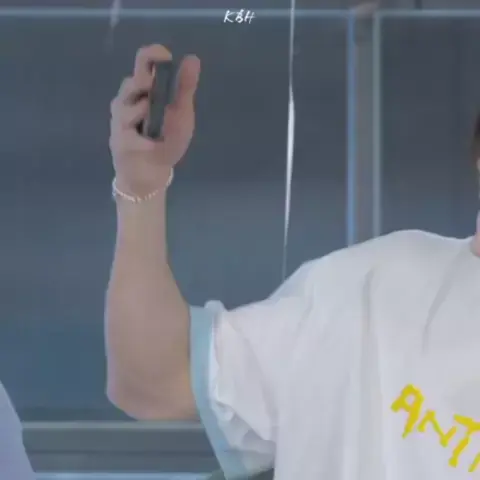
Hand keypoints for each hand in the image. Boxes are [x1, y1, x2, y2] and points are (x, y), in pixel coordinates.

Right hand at [109, 45, 200, 195]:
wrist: (154, 173)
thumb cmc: (167, 140)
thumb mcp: (181, 114)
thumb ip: (185, 89)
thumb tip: (193, 58)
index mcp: (145, 91)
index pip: (143, 63)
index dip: (152, 55)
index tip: (166, 56)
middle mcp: (128, 102)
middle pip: (129, 83)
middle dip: (141, 82)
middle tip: (152, 85)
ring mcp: (121, 123)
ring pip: (124, 108)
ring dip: (139, 111)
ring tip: (152, 118)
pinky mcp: (120, 143)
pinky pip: (129, 138)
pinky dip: (142, 142)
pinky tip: (152, 145)